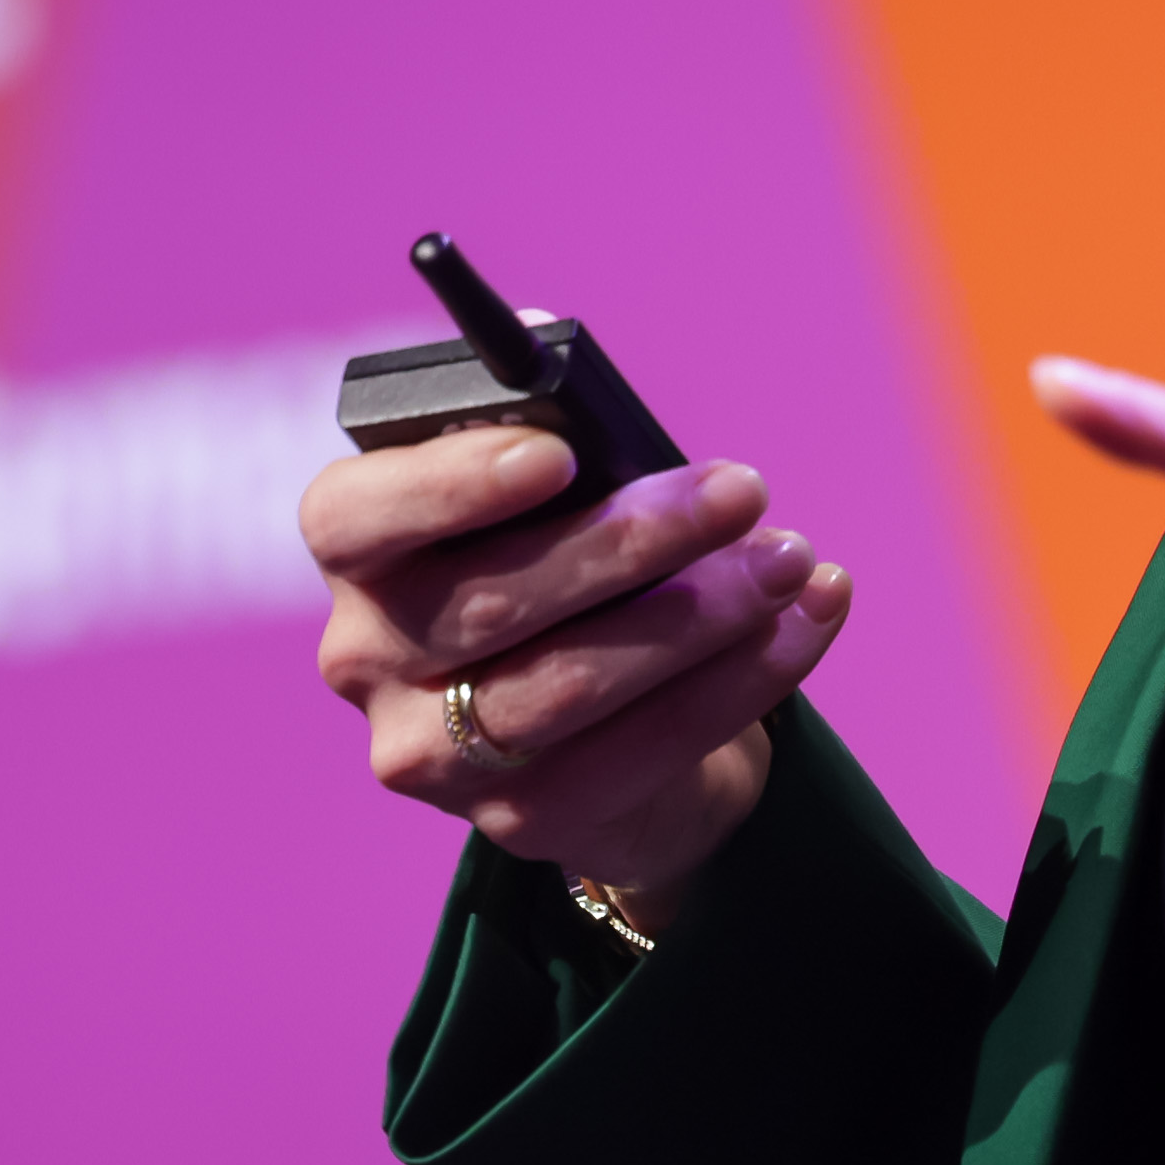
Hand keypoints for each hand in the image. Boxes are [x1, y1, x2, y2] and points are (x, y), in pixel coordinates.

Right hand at [300, 427, 851, 922]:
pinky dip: (743, 678)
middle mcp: (367, 661)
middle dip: (633, 540)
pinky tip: (810, 620)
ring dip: (701, 616)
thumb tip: (544, 345)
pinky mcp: (522, 819)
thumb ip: (545, 429)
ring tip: (792, 561)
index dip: (451, 483)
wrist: (603, 719)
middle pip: (492, 601)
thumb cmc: (570, 561)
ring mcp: (436, 755)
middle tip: (742, 492)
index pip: (354, 517)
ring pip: (570, 684)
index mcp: (357, 555)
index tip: (561, 451)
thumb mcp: (549, 490)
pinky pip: (643, 747)